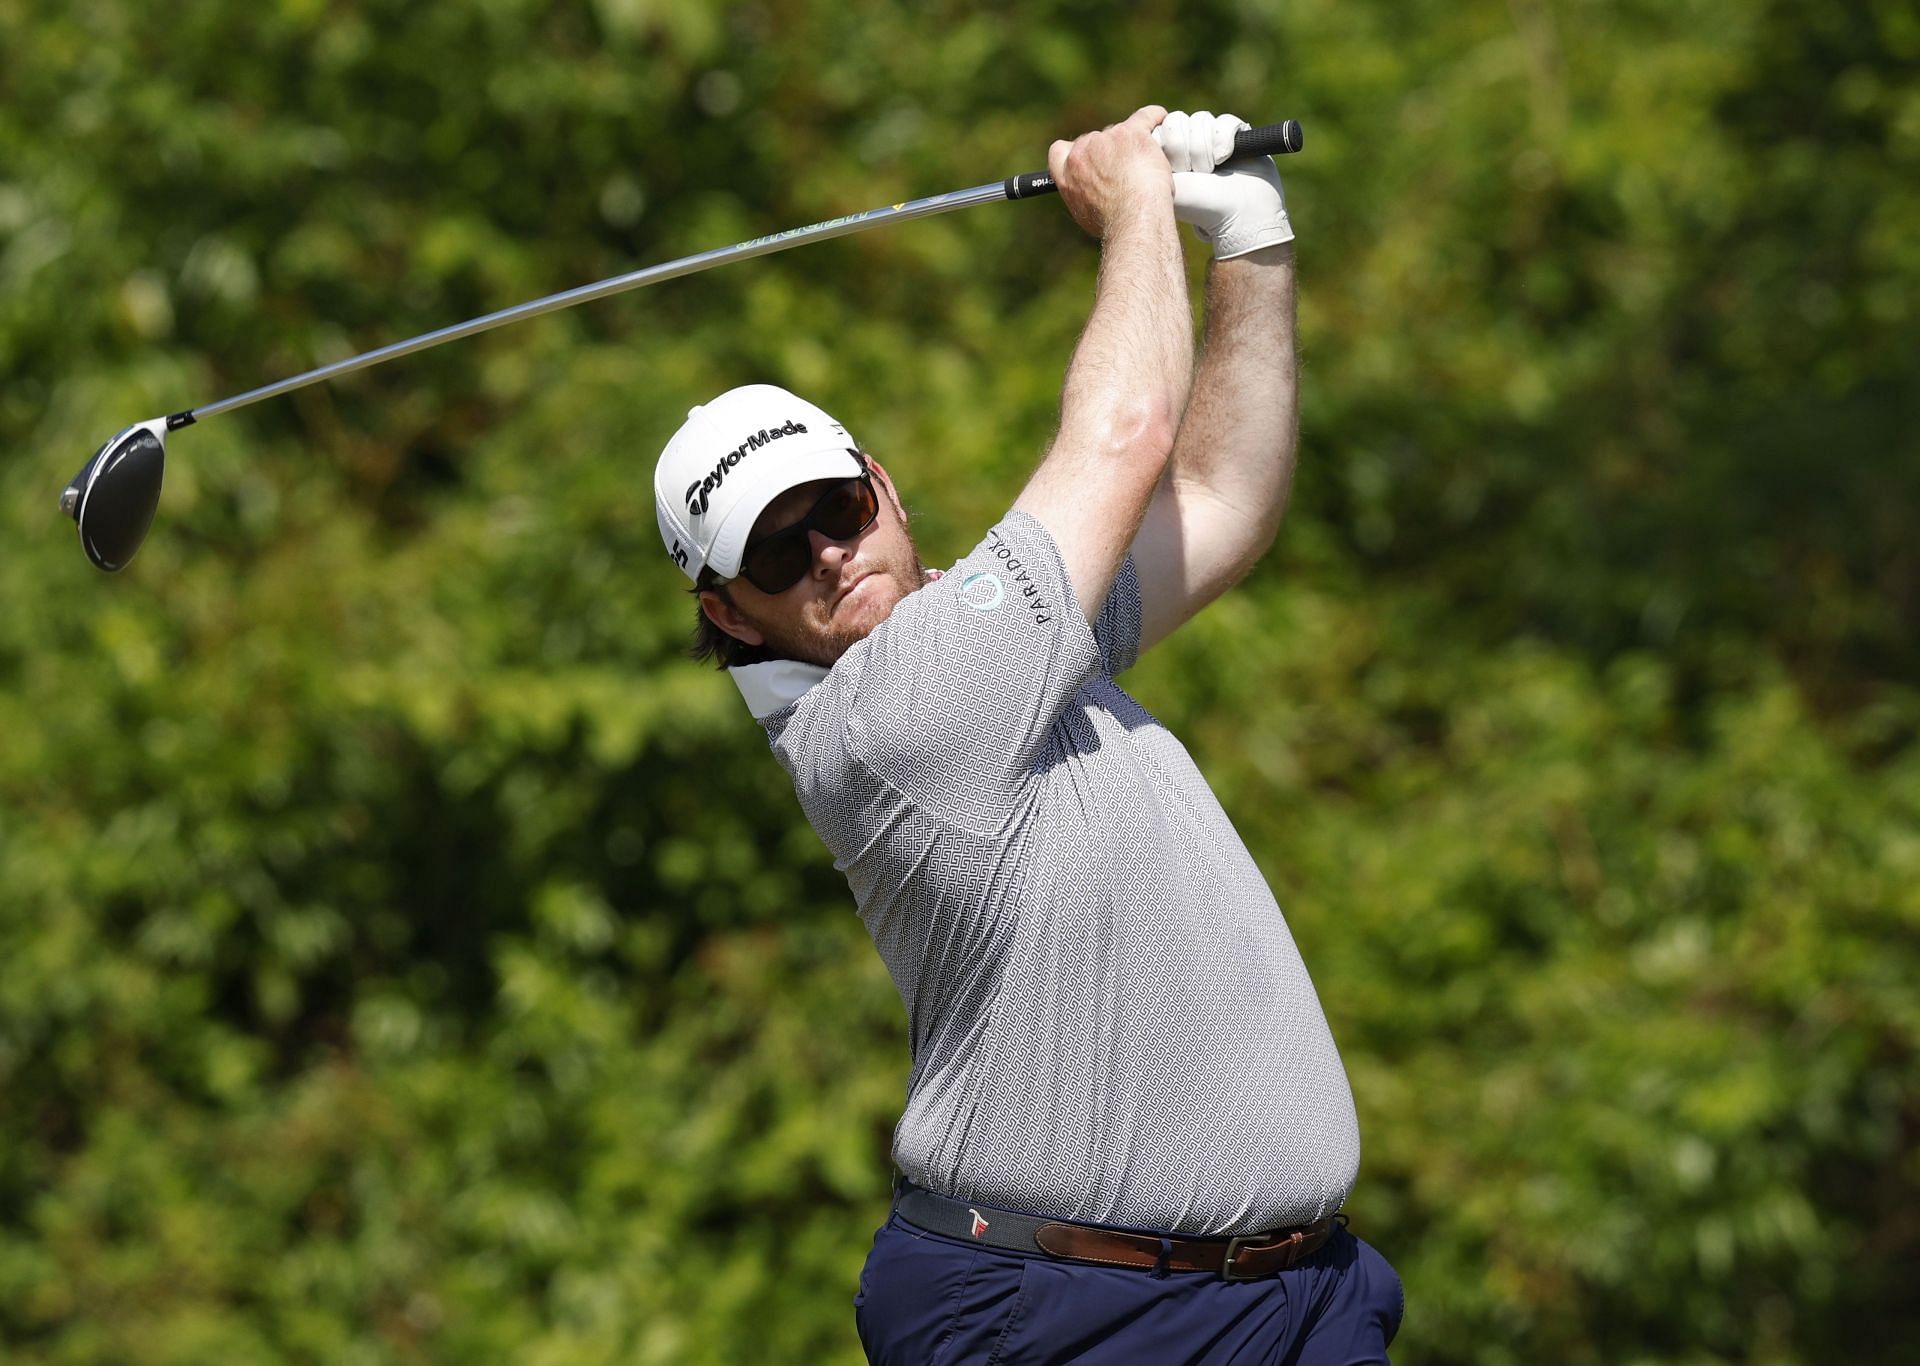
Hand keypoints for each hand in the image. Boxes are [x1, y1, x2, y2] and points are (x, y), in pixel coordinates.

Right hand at [1047, 106, 1174, 240]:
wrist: (1133, 219)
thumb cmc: (1115, 224)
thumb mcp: (1087, 214)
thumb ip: (1084, 194)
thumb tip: (1092, 194)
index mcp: (1067, 174)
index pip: (1060, 150)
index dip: (1076, 152)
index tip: (1090, 158)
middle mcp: (1083, 152)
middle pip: (1095, 140)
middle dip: (1111, 150)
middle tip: (1128, 167)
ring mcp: (1107, 140)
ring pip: (1121, 131)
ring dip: (1134, 142)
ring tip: (1148, 163)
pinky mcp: (1132, 133)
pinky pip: (1146, 117)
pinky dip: (1155, 119)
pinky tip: (1160, 122)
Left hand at [1152, 110, 1293, 258]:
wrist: (1235, 214)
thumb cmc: (1197, 204)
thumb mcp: (1163, 183)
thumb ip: (1147, 158)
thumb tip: (1143, 131)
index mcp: (1168, 153)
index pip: (1160, 127)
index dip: (1167, 146)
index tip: (1174, 169)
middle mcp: (1188, 143)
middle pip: (1177, 120)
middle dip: (1184, 150)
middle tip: (1191, 173)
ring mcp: (1211, 138)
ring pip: (1200, 120)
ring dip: (1204, 150)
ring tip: (1209, 172)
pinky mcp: (1236, 134)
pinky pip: (1225, 122)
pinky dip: (1224, 141)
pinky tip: (1225, 159)